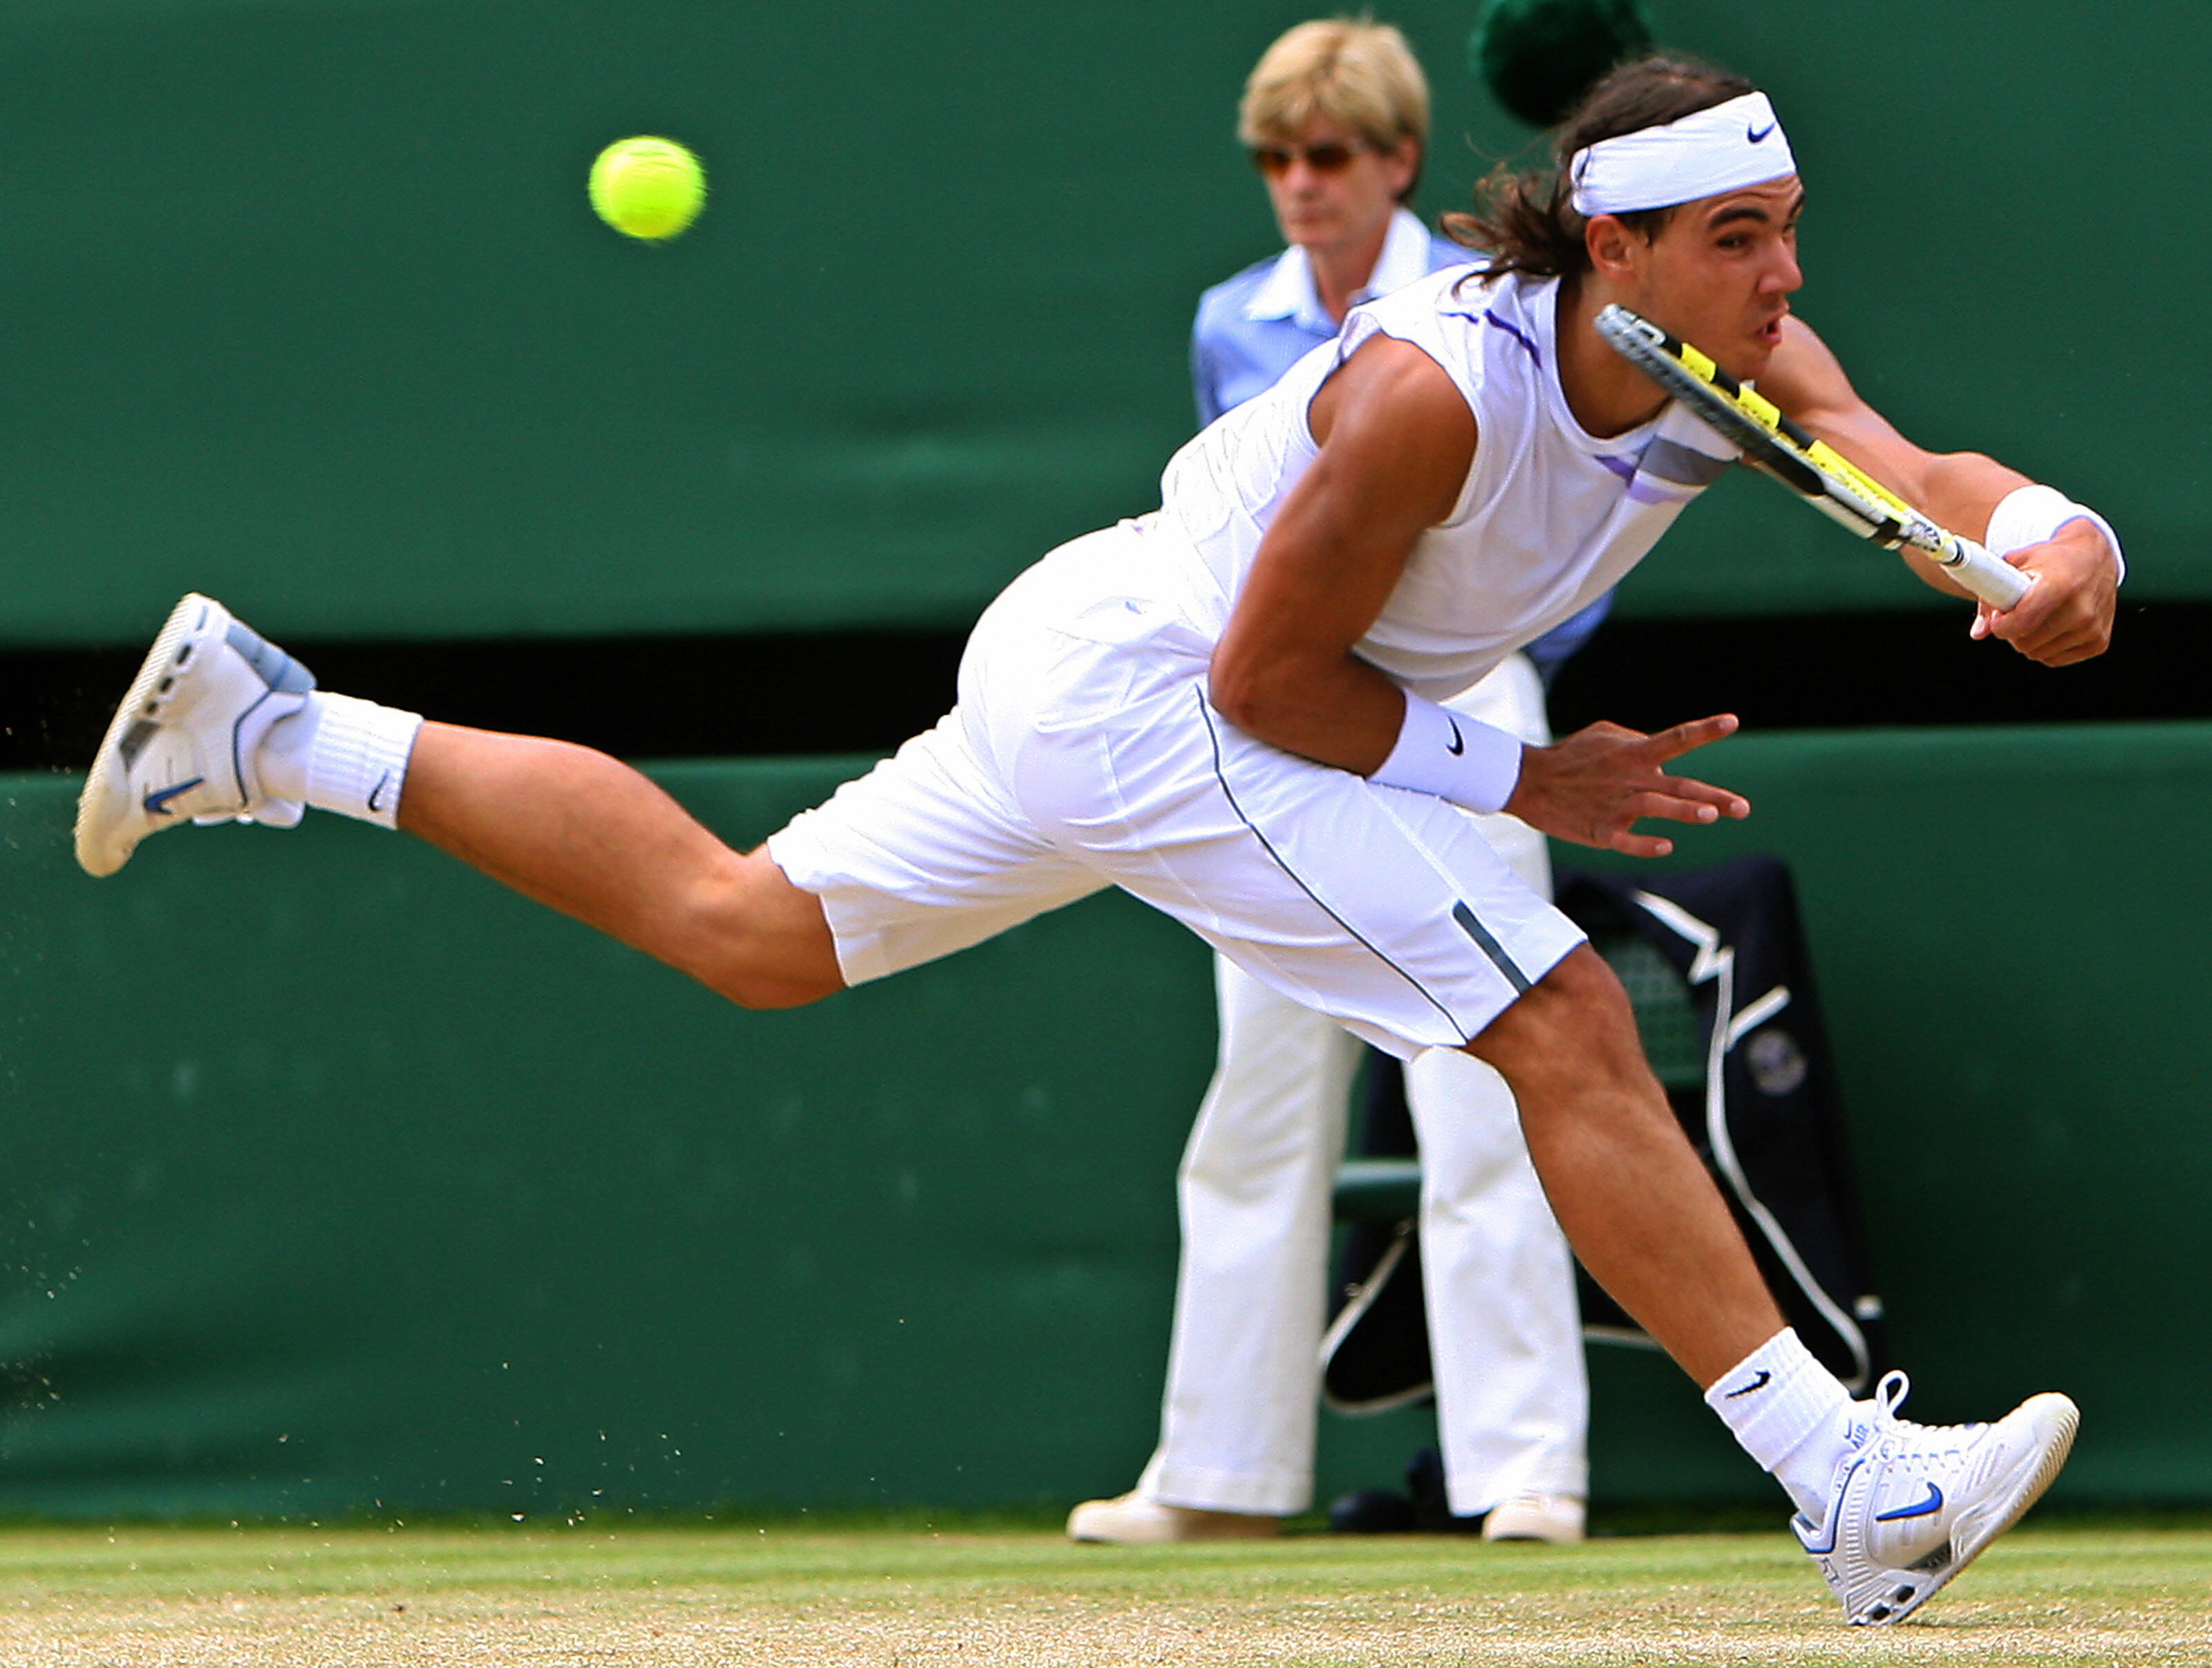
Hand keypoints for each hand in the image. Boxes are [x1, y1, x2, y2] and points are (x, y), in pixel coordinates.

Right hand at [1507, 714, 1750, 857]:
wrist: (1528, 783)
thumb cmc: (1570, 756)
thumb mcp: (1602, 733)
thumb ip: (1636, 739)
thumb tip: (1663, 754)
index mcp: (1634, 753)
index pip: (1677, 739)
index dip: (1706, 730)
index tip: (1732, 721)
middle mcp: (1631, 779)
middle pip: (1679, 786)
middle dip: (1713, 796)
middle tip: (1742, 808)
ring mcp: (1616, 806)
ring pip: (1657, 809)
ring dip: (1685, 812)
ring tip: (1710, 815)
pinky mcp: (1600, 831)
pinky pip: (1628, 841)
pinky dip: (1647, 845)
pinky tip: (1666, 846)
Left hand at [1970, 519, 2116, 664]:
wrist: (2095, 557)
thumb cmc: (2050, 559)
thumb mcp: (2017, 562)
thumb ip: (1991, 594)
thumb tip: (1978, 632)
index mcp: (2060, 585)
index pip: (2019, 623)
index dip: (2001, 623)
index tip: (2000, 615)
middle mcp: (2081, 610)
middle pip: (2024, 642)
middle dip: (2013, 631)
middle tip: (2018, 613)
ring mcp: (2092, 629)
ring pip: (2037, 654)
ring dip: (2029, 640)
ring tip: (2038, 615)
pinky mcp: (2099, 642)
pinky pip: (2054, 659)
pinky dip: (2047, 647)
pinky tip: (2054, 625)